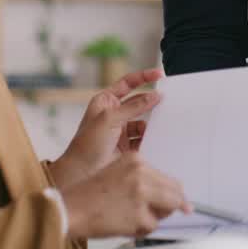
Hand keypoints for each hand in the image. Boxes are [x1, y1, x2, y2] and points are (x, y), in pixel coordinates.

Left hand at [50, 68, 163, 187]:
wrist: (81, 173)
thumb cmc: (87, 144)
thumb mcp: (110, 119)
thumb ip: (134, 106)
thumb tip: (154, 96)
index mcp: (105, 101)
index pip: (127, 83)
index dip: (143, 77)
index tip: (159, 75)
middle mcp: (113, 114)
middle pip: (138, 102)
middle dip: (150, 102)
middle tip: (166, 101)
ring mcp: (120, 131)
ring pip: (143, 122)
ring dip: (150, 124)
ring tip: (159, 126)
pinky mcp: (127, 147)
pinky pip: (143, 138)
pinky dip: (149, 138)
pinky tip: (153, 140)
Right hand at [61, 152, 190, 238]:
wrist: (70, 209)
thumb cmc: (88, 195)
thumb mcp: (116, 172)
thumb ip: (140, 179)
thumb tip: (166, 194)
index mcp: (135, 159)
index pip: (167, 176)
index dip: (173, 191)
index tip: (181, 198)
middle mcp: (141, 173)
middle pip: (175, 191)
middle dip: (177, 204)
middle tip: (183, 210)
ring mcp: (142, 194)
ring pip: (169, 208)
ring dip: (157, 216)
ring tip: (136, 217)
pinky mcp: (140, 214)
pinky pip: (152, 225)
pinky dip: (143, 228)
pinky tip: (126, 224)